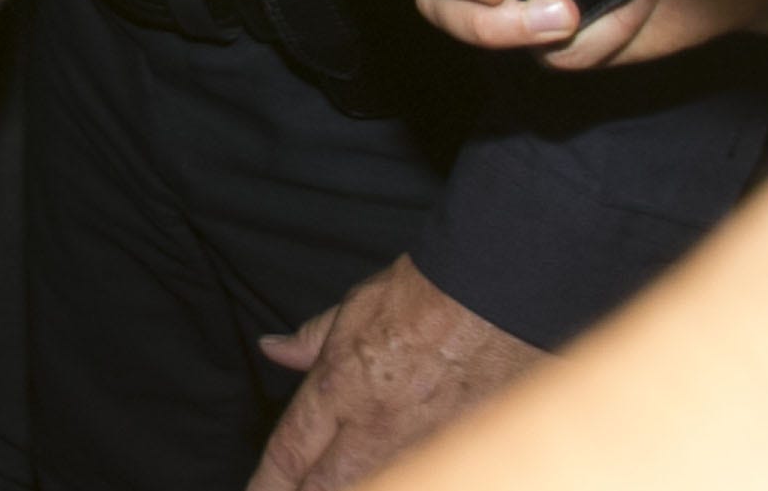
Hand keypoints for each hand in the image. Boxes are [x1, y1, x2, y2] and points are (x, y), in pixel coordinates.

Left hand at [249, 257, 541, 490]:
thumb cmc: (428, 296)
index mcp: (340, 387)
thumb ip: (311, 340)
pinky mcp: (462, 454)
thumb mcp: (354, 306)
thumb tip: (274, 348)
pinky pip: (427, 479)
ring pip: (377, 486)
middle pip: (326, 486)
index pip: (291, 450)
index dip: (269, 481)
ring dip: (354, 484)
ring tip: (341, 480)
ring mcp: (421, 448)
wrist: (498, 297)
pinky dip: (408, 478)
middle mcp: (375, 428)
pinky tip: (398, 476)